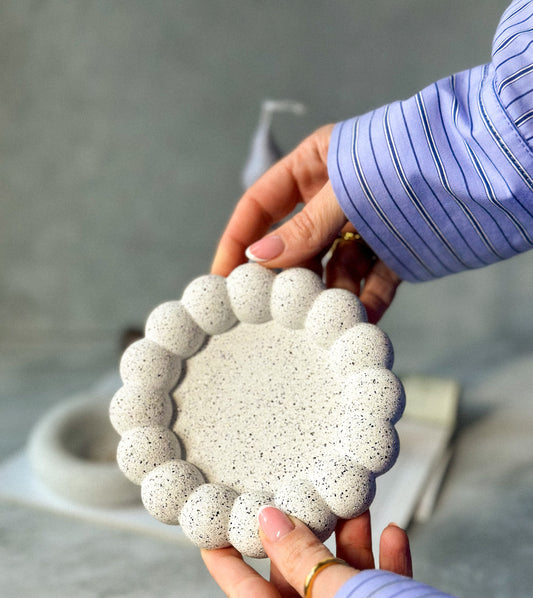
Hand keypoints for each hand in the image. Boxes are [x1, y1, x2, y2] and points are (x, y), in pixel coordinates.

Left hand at [202, 509, 411, 597]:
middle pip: (296, 585)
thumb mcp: (336, 594)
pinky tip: (392, 537)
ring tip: (355, 508)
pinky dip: (382, 570)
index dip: (227, 556)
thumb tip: (272, 523)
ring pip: (338, 588)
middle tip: (306, 500)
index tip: (216, 528)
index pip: (243, 595)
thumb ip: (301, 556)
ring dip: (350, 546)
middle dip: (309, 538)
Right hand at [211, 125, 400, 322]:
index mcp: (316, 165)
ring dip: (327, 295)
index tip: (221, 279)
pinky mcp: (396, 250)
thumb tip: (257, 260)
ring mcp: (366, 225)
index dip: (237, 241)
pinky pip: (372, 282)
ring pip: (334, 268)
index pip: (260, 207)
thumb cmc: (412, 156)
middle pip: (295, 244)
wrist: (487, 165)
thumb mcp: (348, 188)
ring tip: (319, 322)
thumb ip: (305, 227)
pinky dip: (365, 304)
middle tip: (269, 312)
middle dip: (285, 277)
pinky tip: (357, 326)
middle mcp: (336, 197)